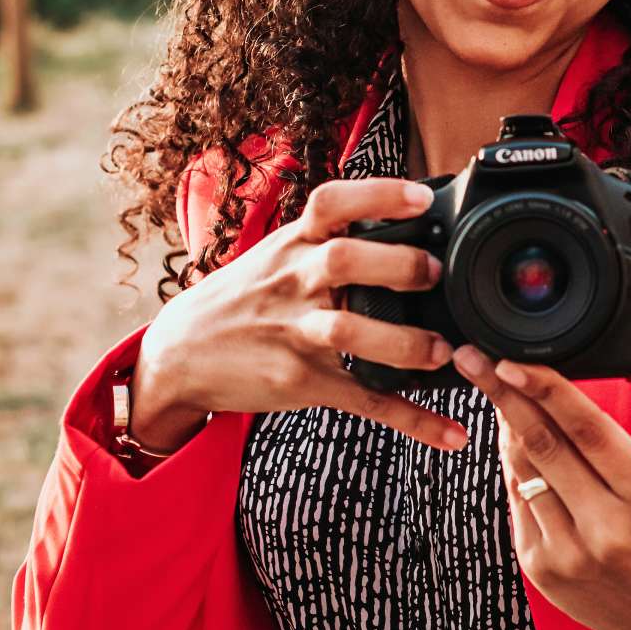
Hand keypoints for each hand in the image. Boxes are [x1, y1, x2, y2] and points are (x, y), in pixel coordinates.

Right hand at [130, 176, 466, 452]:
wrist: (180, 353)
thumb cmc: (243, 297)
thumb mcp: (276, 254)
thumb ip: (327, 239)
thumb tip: (402, 218)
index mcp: (291, 244)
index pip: (331, 204)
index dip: (377, 195)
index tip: (421, 198)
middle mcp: (293, 283)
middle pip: (343, 261)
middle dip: (397, 264)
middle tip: (435, 273)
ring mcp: (295, 333)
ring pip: (350, 333)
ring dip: (403, 343)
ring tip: (442, 352)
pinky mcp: (303, 382)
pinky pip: (363, 400)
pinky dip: (412, 419)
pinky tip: (450, 433)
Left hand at [450, 329, 630, 629]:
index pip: (587, 431)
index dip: (545, 391)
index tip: (509, 360)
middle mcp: (609, 528)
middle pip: (543, 446)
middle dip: (502, 395)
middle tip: (472, 357)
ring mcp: (570, 553)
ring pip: (521, 472)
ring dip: (502, 425)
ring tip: (488, 387)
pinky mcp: (541, 569)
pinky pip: (515, 501)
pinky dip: (510, 465)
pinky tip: (508, 436)